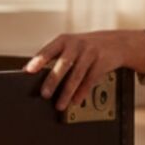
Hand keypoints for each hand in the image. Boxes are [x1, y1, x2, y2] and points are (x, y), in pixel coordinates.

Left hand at [24, 30, 144, 111]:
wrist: (116, 42)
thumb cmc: (85, 46)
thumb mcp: (69, 46)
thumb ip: (52, 56)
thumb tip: (29, 71)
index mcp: (64, 40)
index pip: (48, 50)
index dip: (38, 60)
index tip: (28, 70)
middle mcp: (76, 44)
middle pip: (63, 64)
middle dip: (53, 80)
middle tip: (45, 94)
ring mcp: (90, 52)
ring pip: (77, 75)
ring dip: (67, 92)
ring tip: (60, 105)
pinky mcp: (102, 62)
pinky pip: (90, 80)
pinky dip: (82, 92)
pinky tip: (75, 101)